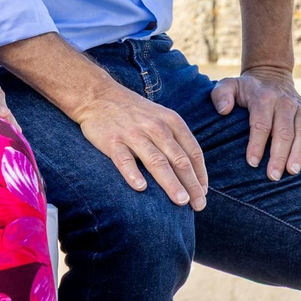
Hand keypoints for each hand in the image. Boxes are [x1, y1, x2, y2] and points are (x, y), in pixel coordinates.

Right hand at [71, 81, 207, 208]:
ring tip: (181, 201)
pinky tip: (141, 188)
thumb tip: (192, 172)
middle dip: (191, 184)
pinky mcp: (113, 141)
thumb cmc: (133, 112)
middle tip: (199, 205)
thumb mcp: (160, 117)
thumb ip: (175, 140)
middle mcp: (156, 127)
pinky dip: (133, 173)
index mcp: (171, 122)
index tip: (203, 193)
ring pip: (156, 161)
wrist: (98, 95)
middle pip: (179, 160)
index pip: (193, 152)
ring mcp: (134, 134)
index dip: (200, 175)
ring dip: (170, 182)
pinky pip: (124, 160)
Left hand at [211, 67, 300, 179]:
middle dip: (279, 155)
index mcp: (263, 98)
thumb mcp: (229, 85)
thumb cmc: (246, 88)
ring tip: (293, 171)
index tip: (252, 163)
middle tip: (273, 176)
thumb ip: (221, 94)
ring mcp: (299, 108)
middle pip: (284, 132)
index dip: (257, 144)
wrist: (270, 74)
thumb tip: (223, 111)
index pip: (261, 124)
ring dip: (300, 153)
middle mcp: (284, 102)